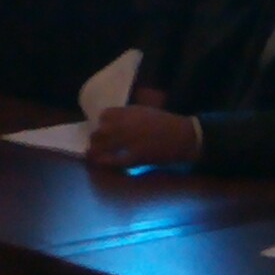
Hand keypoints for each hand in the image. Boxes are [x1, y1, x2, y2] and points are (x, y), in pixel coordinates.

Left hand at [86, 105, 201, 169]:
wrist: (184, 136)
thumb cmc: (166, 123)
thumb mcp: (145, 111)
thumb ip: (128, 115)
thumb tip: (112, 121)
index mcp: (130, 112)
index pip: (105, 115)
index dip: (101, 123)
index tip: (101, 129)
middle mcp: (127, 124)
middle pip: (101, 130)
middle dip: (95, 138)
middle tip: (93, 144)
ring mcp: (131, 141)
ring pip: (104, 145)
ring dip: (95, 150)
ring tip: (91, 154)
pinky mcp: (137, 156)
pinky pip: (116, 160)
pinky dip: (106, 161)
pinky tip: (101, 163)